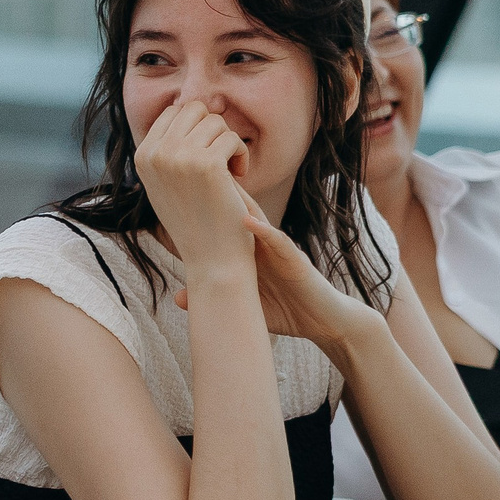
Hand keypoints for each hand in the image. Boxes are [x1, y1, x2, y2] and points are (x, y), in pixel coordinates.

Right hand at [131, 97, 254, 279]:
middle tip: (220, 159)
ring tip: (229, 172)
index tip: (205, 155)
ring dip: (229, 144)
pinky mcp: (207, 165)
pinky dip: (241, 156)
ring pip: (216, 122)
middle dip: (213, 130)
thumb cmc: (195, 219)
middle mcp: (155, 154)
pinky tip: (238, 177)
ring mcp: (178, 158)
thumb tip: (185, 103)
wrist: (211, 258)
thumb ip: (169, 145)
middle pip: (194, 109)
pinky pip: (232, 138)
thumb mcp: (168, 180)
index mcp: (142, 156)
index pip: (173, 112)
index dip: (197, 128)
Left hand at [172, 190, 379, 349]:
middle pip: (237, 214)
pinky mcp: (297, 262)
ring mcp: (280, 251)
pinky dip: (265, 232)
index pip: (224, 224)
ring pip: (258, 221)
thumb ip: (216, 297)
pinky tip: (248, 221)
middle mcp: (263, 246)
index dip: (202, 209)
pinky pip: (281, 243)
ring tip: (217, 185)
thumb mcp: (244, 304)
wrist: (323, 323)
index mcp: (249, 252)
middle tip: (193, 176)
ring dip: (239, 204)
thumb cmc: (285, 311)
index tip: (176, 193)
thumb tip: (178, 298)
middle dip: (218, 197)